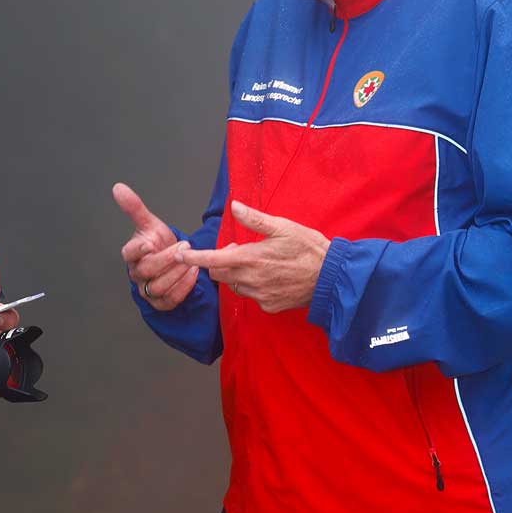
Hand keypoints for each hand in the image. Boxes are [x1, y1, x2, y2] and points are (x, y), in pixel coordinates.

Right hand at [112, 182, 198, 310]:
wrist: (169, 261)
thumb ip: (134, 207)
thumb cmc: (157, 242)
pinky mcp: (160, 303)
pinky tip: (193, 274)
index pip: (128, 254)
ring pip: (159, 287)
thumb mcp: (149, 223)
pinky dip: (183, 288)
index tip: (150, 243)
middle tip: (184, 247)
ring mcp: (147, 290)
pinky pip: (170, 300)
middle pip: (147, 270)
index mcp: (131, 255)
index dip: (138, 250)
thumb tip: (118, 187)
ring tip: (192, 262)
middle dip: (167, 259)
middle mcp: (137, 274)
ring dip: (177, 274)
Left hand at [176, 200, 329, 312]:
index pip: (212, 260)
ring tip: (259, 263)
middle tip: (240, 250)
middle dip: (221, 262)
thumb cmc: (309, 248)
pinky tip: (271, 277)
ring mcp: (259, 296)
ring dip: (238, 274)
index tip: (179, 254)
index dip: (193, 258)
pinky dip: (254, 286)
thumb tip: (233, 206)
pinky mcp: (269, 306)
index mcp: (250, 259)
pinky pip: (251, 296)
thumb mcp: (283, 227)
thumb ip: (254, 219)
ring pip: (235, 285)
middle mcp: (251, 280)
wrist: (332, 278)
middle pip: (219, 274)